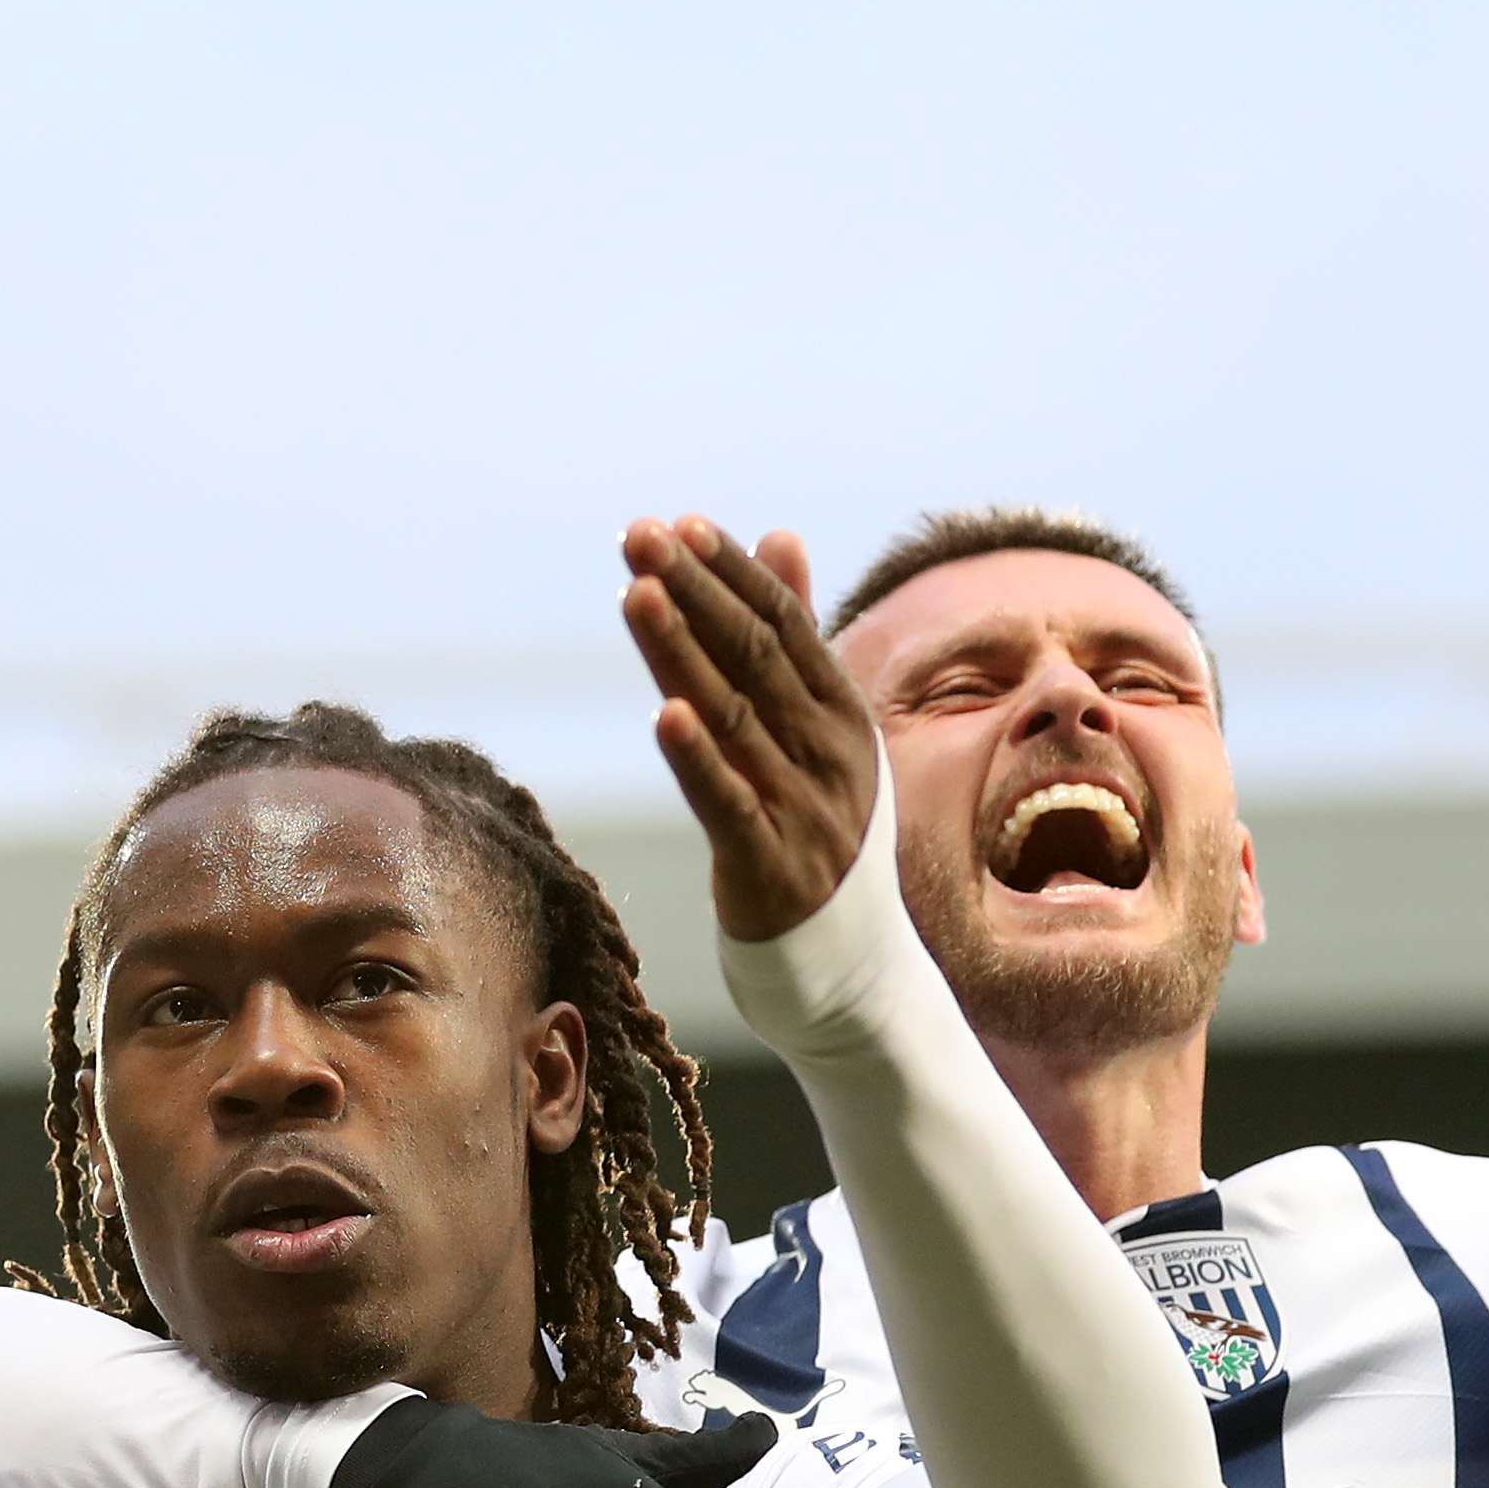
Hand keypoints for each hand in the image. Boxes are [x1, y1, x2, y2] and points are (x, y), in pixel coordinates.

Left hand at [622, 518, 878, 941]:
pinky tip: (665, 713)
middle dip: (694, 590)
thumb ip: (796, 634)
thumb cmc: (821, 828)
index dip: (730, 573)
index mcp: (841, 711)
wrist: (850, 963)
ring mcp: (802, 808)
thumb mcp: (820, 728)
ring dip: (682, 651)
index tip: (680, 524)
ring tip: (637, 594)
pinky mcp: (769, 866)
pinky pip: (727, 802)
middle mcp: (827, 751)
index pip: (784, 624)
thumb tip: (778, 535)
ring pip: (733, 716)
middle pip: (754, 655)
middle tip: (639, 534)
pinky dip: (697, 757)